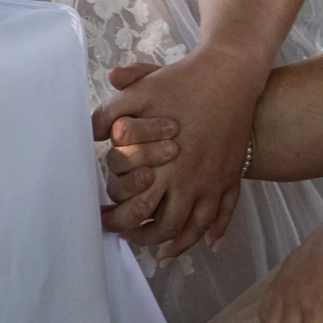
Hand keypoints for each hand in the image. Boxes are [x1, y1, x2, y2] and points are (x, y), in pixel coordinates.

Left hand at [92, 49, 265, 259]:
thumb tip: (91, 134)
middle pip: (166, 227)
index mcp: (165, 165)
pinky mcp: (232, 174)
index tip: (107, 221)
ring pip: (196, 227)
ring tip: (162, 251)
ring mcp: (215, 180)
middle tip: (128, 236)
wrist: (231, 71)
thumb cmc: (185, 81)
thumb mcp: (142, 90)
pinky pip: (226, 212)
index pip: (138, 209)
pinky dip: (217, 232)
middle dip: (144, 237)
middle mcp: (191, 180)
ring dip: (178, 243)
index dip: (119, 221)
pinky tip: (209, 243)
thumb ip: (111, 112)